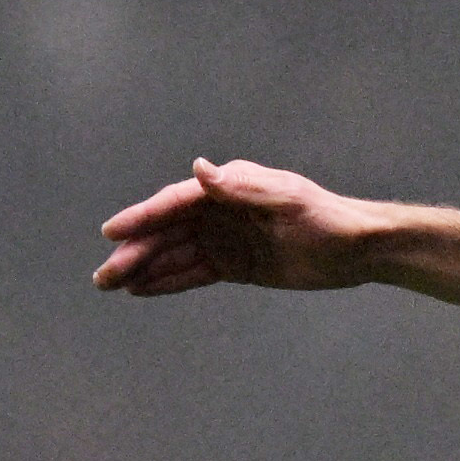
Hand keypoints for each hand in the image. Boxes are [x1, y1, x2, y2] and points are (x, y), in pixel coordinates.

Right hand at [93, 159, 459, 308]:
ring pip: (176, 255)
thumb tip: (201, 169)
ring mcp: (225, 239)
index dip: (142, 218)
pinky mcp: (236, 265)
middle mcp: (220, 211)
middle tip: (102, 276)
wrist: (357, 249)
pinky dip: (170, 282)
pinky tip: (144, 291)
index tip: (112, 234)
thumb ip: (242, 188)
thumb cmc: (327, 219)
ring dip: (144, 270)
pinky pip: (195, 274)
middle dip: (134, 253)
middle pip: (167, 233)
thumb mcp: (288, 200)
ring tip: (110, 285)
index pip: (175, 203)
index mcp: (228, 189)